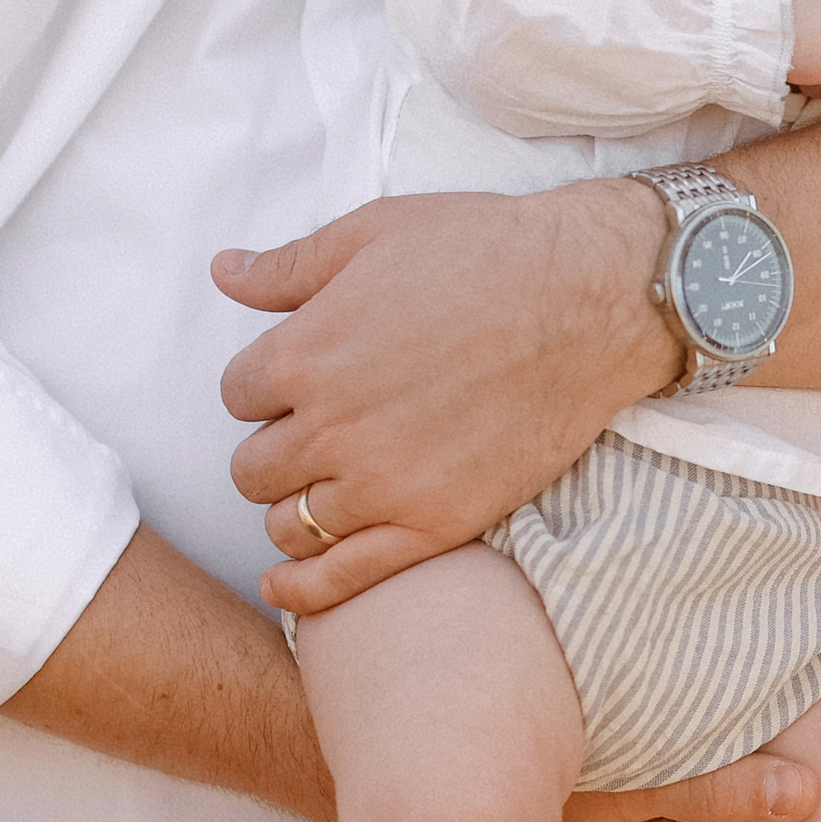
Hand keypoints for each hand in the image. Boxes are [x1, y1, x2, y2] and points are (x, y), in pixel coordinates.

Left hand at [214, 181, 680, 613]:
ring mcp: (384, 485)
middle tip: (325, 426)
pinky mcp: (436, 523)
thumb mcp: (377, 232)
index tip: (307, 376)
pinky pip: (343, 577)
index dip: (270, 383)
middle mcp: (332, 429)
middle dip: (279, 445)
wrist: (595, 300)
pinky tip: (286, 584)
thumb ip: (291, 265)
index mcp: (305, 354)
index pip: (238, 394)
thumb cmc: (490, 251)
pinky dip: (303, 589)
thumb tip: (225, 271)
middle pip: (253, 466)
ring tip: (328, 486)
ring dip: (295, 505)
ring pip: (288, 524)